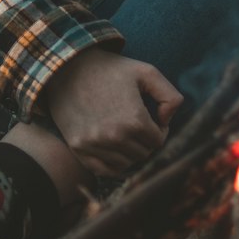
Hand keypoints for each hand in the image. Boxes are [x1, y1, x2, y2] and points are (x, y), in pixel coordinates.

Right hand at [40, 49, 182, 177]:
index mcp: (134, 119)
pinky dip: (112, 163)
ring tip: (124, 131)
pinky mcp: (78, 148)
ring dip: (129, 151)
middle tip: (137, 124)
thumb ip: (170, 96)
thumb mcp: (146, 72)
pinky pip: (104, 170)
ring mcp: (94, 144)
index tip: (153, 119)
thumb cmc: (110, 69)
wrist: (68, 67)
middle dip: (145, 140)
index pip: (158, 141)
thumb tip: (167, 121)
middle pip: (143, 154)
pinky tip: (112, 146)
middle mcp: (114, 136)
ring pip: (126, 164)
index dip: (160, 129)